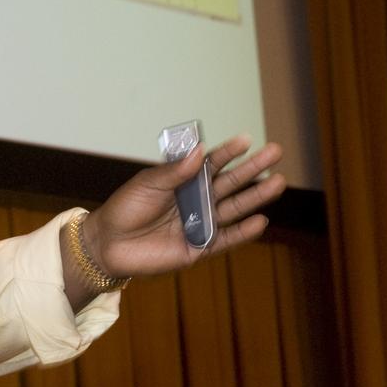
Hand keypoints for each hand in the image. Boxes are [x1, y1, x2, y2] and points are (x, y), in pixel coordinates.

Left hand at [77, 136, 284, 289]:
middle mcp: (197, 200)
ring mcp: (200, 224)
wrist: (109, 242)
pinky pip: (225, 239)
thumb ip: (175, 171)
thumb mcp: (148, 183)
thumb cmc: (126, 207)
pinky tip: (261, 221)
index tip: (247, 139)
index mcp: (184, 180)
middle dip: (252, 168)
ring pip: (234, 208)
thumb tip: (201, 151)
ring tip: (278, 182)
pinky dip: (243, 232)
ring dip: (255, 197)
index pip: (212, 163)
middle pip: (230, 182)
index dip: (229, 152)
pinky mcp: (199, 248)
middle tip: (276, 152)